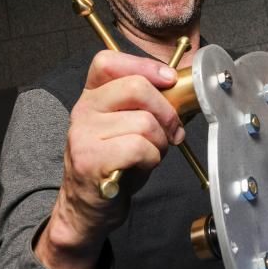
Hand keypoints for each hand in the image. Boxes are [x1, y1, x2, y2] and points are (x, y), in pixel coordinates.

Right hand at [35, 51, 184, 268]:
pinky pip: (139, 148)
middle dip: (166, 111)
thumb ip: (149, 104)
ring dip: (160, 142)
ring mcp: (83, 134)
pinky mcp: (89, 159)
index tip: (169, 80)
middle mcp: (83, 109)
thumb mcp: (130, 125)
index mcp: (93, 95)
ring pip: (144, 122)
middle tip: (170, 131)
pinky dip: (152, 159)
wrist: (89, 207)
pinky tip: (141, 166)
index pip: (109, 61)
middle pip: (137, 87)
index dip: (145, 65)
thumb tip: (184, 89)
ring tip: (150, 154)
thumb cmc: (117, 163)